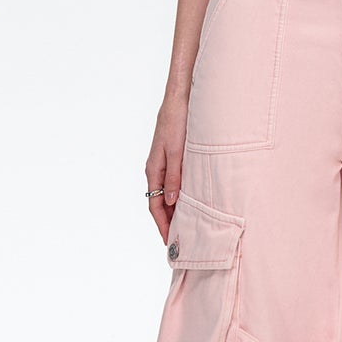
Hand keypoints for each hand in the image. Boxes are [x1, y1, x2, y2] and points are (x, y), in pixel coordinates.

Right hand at [145, 97, 189, 241]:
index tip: (170, 242)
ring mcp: (163, 163)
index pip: (154, 206)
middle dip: (167, 222)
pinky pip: (172, 183)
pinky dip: (178, 196)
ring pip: (166, 194)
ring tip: (185, 226)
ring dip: (173, 210)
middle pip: (159, 203)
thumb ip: (175, 177)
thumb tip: (170, 202)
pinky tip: (188, 202)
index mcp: (153, 170)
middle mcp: (155, 169)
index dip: (162, 226)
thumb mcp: (178, 152)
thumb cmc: (178, 122)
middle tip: (179, 241)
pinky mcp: (172, 157)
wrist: (180, 99)